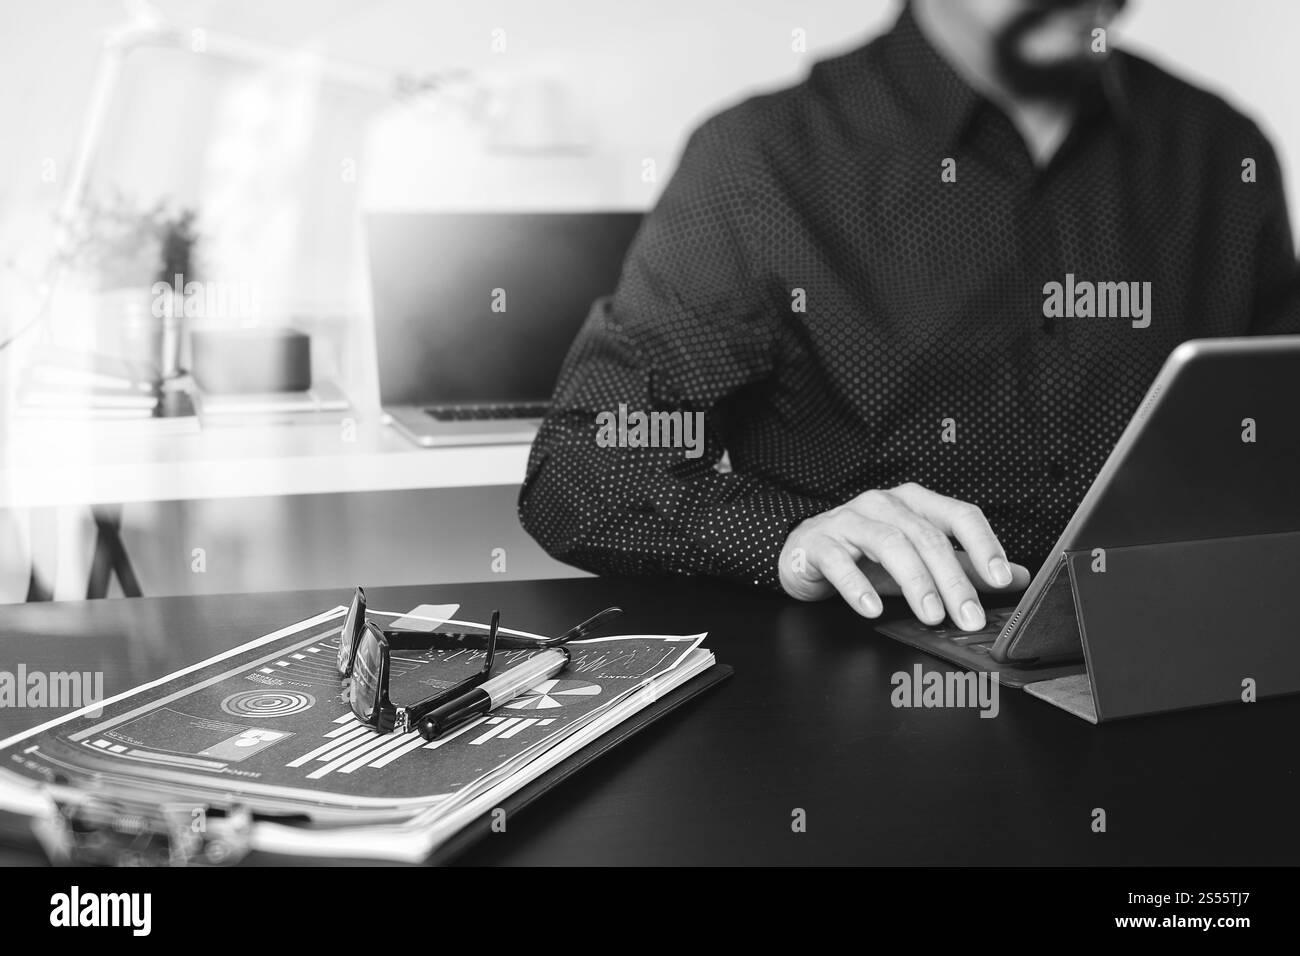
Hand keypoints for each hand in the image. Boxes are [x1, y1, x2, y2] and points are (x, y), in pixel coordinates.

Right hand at [778, 483, 1030, 629]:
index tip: (1002, 580)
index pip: (959, 515)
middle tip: (969, 617)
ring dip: (915, 583)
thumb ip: (965, 566)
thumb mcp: (920, 559)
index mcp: (915, 502)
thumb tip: (1018, 577)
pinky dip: (858, 586)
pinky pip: (840, 562)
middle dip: (952, 580)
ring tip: (931, 616)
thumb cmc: (865, 554)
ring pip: (889, 544)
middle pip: (927, 536)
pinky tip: (872, 609)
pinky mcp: (818, 542)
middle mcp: (883, 504)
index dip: (984, 545)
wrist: (804, 551)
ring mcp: (848, 520)